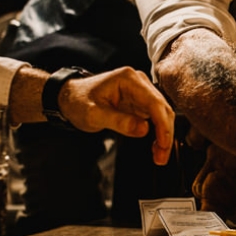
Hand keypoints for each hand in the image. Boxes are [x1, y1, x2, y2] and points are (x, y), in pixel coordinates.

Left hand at [59, 66, 174, 165]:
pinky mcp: (140, 103)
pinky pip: (155, 118)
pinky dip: (157, 133)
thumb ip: (118, 121)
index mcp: (129, 79)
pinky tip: (155, 146)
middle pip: (162, 109)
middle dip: (165, 133)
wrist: (69, 98)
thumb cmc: (78, 101)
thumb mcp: (94, 113)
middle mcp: (138, 83)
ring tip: (159, 155)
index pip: (154, 102)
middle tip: (162, 156)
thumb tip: (144, 129)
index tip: (163, 143)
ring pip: (162, 115)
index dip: (162, 125)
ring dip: (163, 135)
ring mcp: (140, 92)